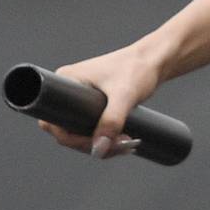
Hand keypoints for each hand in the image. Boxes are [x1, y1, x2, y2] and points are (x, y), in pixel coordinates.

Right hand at [38, 45, 161, 159]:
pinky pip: (92, 127)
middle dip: (92, 144)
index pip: (53, 121)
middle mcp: (68, 90)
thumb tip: (99, 149)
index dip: (72, 139)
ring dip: (101, 144)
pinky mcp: (93, 103)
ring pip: (80, 132)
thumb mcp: (124, 96)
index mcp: (65, 81)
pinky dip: (105, 138)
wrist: (156, 59)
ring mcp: (79, 97)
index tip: (98, 144)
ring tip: (126, 144)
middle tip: (119, 146)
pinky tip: (122, 142)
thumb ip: (111, 121)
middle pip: (66, 130)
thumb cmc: (137, 68)